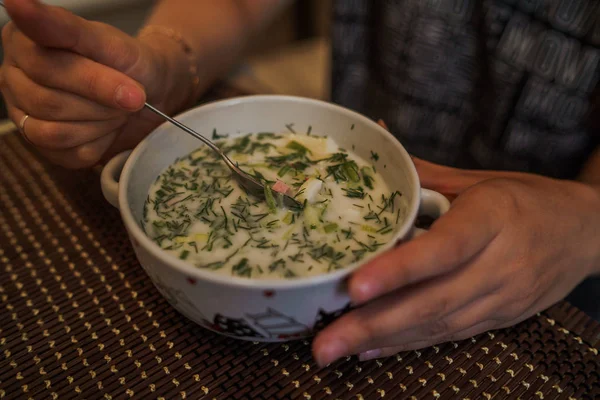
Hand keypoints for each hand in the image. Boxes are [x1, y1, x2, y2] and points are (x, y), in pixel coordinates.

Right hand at [0, 0, 191, 167]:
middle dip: (101, 102)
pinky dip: (98, 143)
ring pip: (54, 133)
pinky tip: (107, 127)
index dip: (95, 82)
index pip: (44, 68)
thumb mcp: (107, 42)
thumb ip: (64, 27)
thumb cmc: (129, 62)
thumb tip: (16, 2)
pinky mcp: (45, 147)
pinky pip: (68, 155)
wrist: (153, 91)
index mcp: (22, 42)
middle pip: (50, 103)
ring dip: (99, 123)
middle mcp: (14, 78)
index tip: (132, 89)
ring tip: (116, 108)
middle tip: (130, 95)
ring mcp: (25, 115)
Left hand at [312, 152, 599, 365]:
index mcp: (492, 219)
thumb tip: (375, 140)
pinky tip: (369, 350)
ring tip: (334, 351)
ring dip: (382, 341)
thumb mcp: (478, 181)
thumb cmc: (527, 199)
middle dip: (373, 324)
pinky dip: (406, 345)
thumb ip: (423, 173)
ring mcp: (500, 298)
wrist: (586, 232)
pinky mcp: (499, 319)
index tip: (354, 288)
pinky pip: (448, 336)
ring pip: (436, 325)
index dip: (399, 271)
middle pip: (432, 301)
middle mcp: (498, 265)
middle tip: (323, 344)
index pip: (443, 249)